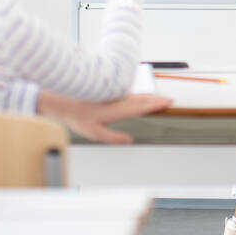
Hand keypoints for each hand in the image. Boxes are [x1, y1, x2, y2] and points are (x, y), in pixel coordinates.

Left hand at [41, 92, 173, 143]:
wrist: (65, 100)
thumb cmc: (78, 117)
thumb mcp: (95, 133)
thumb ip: (113, 137)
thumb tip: (130, 141)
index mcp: (117, 110)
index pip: (141, 107)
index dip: (155, 105)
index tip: (167, 102)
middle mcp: (118, 100)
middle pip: (142, 99)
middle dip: (157, 99)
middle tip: (171, 100)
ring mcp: (115, 96)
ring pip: (137, 95)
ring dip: (150, 97)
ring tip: (162, 99)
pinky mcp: (111, 94)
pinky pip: (130, 94)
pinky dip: (140, 95)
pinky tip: (144, 97)